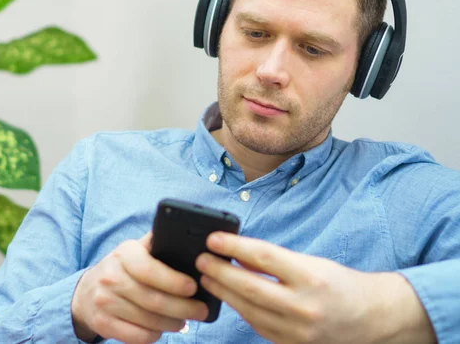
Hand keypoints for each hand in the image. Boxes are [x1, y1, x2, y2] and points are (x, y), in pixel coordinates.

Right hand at [71, 232, 208, 343]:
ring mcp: (105, 302)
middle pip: (153, 299)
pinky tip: (162, 329)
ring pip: (148, 320)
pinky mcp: (103, 324)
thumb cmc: (122, 269)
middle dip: (183, 308)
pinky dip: (154, 335)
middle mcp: (111, 277)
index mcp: (123, 254)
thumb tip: (189, 241)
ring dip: (172, 323)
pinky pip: (137, 336)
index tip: (193, 287)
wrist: (87, 292)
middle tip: (200, 310)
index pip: (149, 269)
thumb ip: (157, 244)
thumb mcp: (135, 250)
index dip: (174, 281)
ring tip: (184, 320)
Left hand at [195, 232, 435, 343]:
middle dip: (220, 272)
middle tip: (200, 260)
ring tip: (207, 277)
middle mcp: (304, 307)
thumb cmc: (338, 283)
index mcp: (311, 277)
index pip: (263, 256)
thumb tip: (237, 255)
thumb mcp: (309, 263)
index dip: (234, 246)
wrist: (370, 318)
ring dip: (223, 293)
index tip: (213, 238)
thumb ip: (274, 262)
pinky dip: (240, 310)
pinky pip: (257, 326)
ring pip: (248, 310)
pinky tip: (228, 297)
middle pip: (250, 287)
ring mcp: (297, 332)